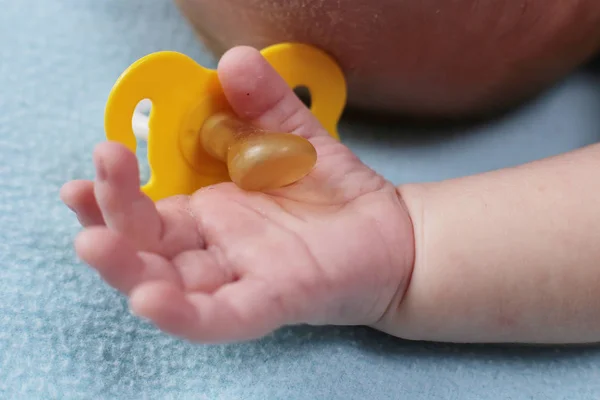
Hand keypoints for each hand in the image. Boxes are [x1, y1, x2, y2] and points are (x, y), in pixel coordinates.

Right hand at [60, 46, 414, 342]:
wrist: (394, 232)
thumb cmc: (337, 193)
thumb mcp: (295, 135)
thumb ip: (265, 101)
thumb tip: (231, 60)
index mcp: (212, 213)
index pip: (149, 209)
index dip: (114, 191)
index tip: (97, 157)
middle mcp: (216, 249)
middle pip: (146, 247)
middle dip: (110, 219)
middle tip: (82, 190)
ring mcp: (241, 277)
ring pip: (171, 286)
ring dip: (127, 271)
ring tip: (94, 245)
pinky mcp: (274, 301)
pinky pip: (222, 316)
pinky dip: (185, 314)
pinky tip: (150, 300)